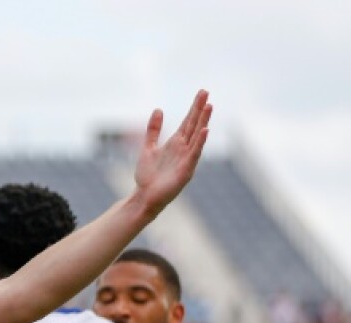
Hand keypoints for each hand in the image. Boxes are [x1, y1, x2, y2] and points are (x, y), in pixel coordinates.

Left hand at [133, 90, 212, 216]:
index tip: (202, 92)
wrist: (144, 197)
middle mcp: (184, 149)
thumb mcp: (148, 148)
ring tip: (209, 106)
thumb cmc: (147, 176)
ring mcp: (186, 159)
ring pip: (197, 136)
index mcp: (176, 143)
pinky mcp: (186, 171)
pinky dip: (200, 142)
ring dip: (204, 121)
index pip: (188, 121)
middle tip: (206, 92)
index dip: (194, 107)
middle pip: (194, 125)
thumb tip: (158, 109)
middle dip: (200, 109)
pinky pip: (194, 154)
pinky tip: (205, 130)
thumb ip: (153, 130)